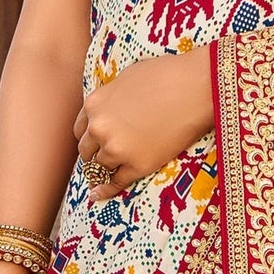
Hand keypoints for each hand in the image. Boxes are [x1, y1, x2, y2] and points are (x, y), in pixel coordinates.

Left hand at [75, 49, 214, 204]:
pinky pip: (116, 183)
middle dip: (94, 156)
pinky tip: (98, 196)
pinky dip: (107, 190)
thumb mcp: (126, 79)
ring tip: (104, 179)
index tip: (95, 145)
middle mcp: (99, 128)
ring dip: (102, 173)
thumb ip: (114, 99)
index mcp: (94, 104)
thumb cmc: (165, 77)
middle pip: (86, 151)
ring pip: (99, 168)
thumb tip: (116, 108)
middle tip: (102, 163)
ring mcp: (117, 149)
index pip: (81, 129)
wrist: (192, 90)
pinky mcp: (138, 166)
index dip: (89, 139)